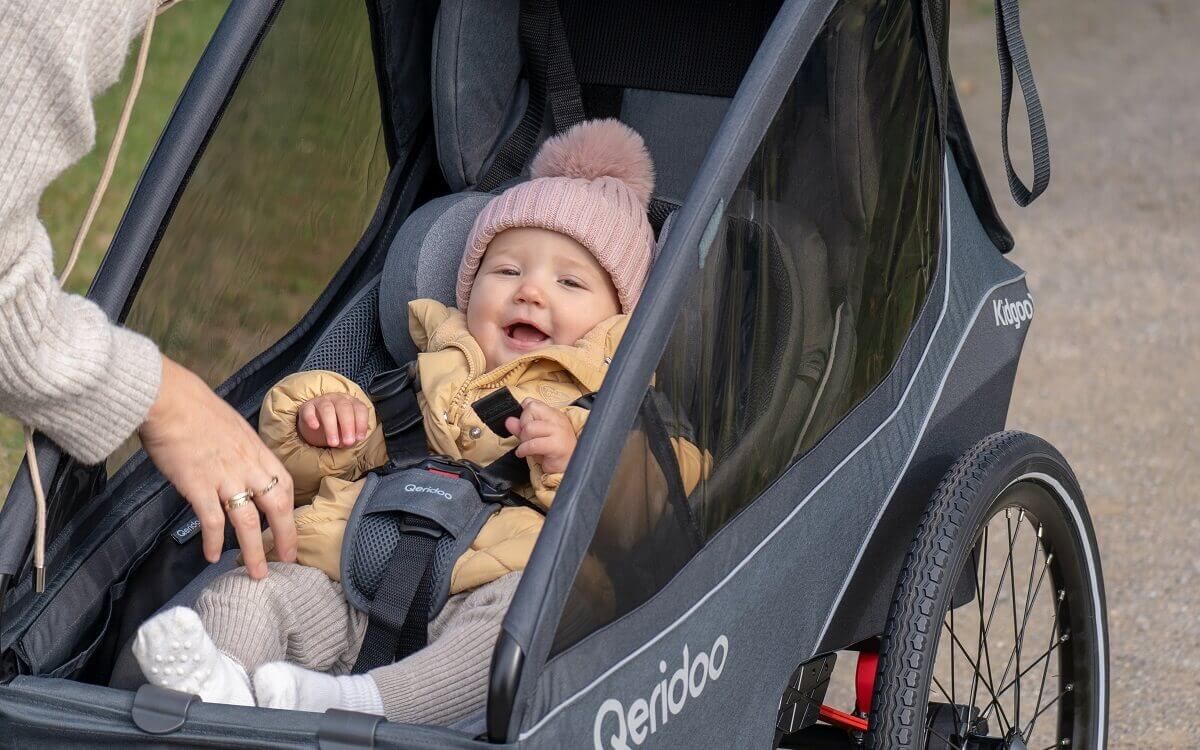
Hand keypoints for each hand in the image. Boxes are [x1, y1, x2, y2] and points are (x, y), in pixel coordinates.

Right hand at [139, 356, 295, 578]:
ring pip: (249, 522)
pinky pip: (213, 521)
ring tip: (256, 573)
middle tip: (288, 560)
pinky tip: (212, 556)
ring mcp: (224, 477)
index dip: (290, 509)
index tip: (291, 527)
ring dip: (254, 551)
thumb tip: (238, 464)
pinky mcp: (198, 486)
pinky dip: (214, 541)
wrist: (169, 400)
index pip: (285, 484)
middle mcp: (247, 466)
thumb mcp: (231, 426)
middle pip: (277, 507)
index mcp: (257, 450)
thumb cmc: (195, 408)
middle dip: (286, 536)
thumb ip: (239, 449)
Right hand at [297, 393, 370, 447]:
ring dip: (331, 427)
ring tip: (333, 443)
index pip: (359, 409)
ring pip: (327, 409)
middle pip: (344, 407)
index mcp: (351, 403)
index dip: (361, 423)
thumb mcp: (346, 433)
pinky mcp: (307, 407)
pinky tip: (315, 427)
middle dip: (347, 425)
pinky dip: (311, 418)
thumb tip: (349, 441)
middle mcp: (337, 398)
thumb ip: (350, 435)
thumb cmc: (336, 428)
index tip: (359, 438)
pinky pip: (308, 410)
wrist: (315, 427)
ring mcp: (321, 401)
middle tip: (348, 441)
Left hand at [504, 398, 576, 473]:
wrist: (570, 465)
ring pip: (529, 427)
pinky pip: (532, 444)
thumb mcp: (535, 436)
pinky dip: (523, 450)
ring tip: (527, 446)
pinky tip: (523, 453)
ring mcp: (558, 431)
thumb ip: (521, 427)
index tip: (525, 426)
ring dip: (523, 439)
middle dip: (523, 425)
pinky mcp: (556, 445)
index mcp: (553, 413)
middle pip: (530, 409)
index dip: (524, 414)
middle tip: (527, 437)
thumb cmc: (553, 450)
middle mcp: (557, 419)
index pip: (531, 402)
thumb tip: (509, 421)